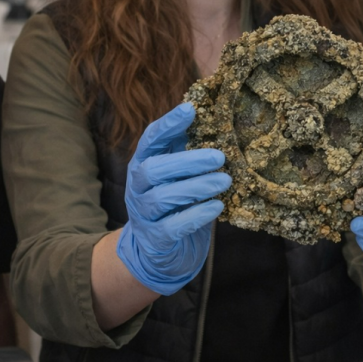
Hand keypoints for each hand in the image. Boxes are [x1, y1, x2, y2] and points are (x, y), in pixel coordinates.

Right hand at [116, 103, 230, 295]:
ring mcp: (143, 214)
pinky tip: (217, 206)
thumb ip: (186, 149)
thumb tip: (209, 114)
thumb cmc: (173, 203)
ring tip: (225, 181)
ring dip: (197, 187)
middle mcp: (137, 187)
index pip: (150, 140)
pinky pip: (172, 226)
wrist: (156, 252)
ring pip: (162, 197)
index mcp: (142, 164)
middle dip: (187, 161)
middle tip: (220, 157)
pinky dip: (196, 215)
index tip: (190, 110)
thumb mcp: (176, 174)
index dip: (168, 124)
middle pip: (153, 169)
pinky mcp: (155, 239)